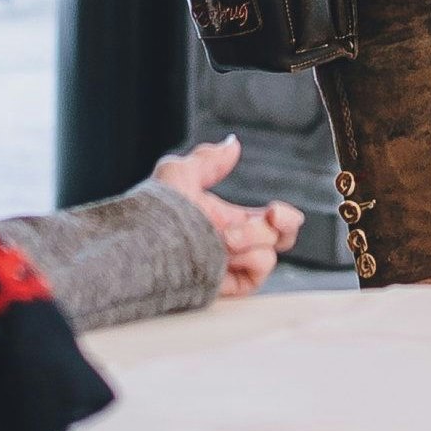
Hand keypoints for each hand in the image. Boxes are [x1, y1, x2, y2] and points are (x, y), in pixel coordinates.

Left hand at [155, 135, 302, 296]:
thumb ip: (209, 160)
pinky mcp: (226, 285)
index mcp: (228, 221)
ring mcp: (231, 266)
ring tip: (225, 238)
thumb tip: (232, 144)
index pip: (272, 222)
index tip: (276, 210)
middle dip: (283, 224)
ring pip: (269, 255)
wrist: (144, 243)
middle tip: (271, 216)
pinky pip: (256, 277)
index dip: (286, 216)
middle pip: (280, 240)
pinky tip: (229, 255)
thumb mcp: (180, 174)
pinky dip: (251, 261)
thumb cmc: (155, 210)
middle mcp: (233, 244)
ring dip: (253, 240)